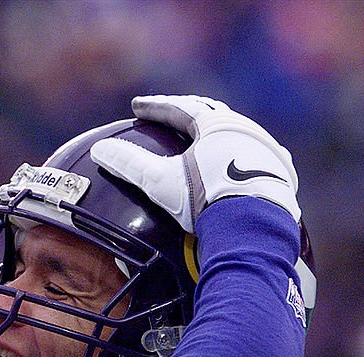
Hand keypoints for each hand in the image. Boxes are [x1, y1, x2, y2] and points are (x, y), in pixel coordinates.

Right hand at [90, 95, 298, 232]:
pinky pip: (257, 156)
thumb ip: (129, 163)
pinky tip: (236, 163)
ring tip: (202, 138)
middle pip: (211, 113)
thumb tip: (99, 150)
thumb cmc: (205, 199)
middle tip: (170, 113)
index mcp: (216, 125)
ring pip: (237, 132)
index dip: (155, 106)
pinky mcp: (280, 173)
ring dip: (216, 132)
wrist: (254, 227)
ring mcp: (267, 151)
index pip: (180, 107)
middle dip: (188, 112)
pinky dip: (239, 155)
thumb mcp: (160, 181)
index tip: (137, 107)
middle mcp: (246, 130)